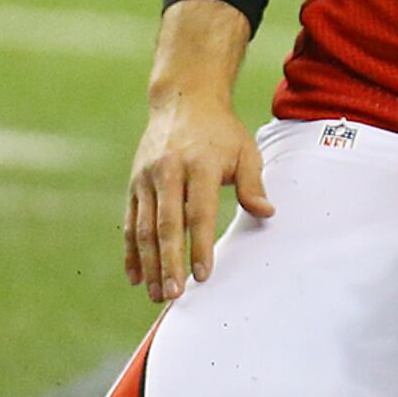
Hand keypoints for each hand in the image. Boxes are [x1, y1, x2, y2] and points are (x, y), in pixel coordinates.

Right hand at [124, 85, 269, 305]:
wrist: (182, 101)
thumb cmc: (222, 132)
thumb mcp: (245, 150)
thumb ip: (253, 184)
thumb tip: (267, 213)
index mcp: (200, 165)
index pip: (199, 213)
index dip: (200, 246)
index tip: (204, 275)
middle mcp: (168, 173)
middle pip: (167, 226)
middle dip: (169, 263)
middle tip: (173, 295)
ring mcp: (146, 179)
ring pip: (144, 228)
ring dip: (149, 264)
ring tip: (157, 294)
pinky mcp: (134, 184)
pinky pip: (130, 223)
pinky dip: (131, 251)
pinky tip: (136, 277)